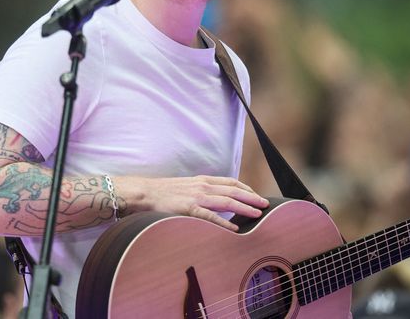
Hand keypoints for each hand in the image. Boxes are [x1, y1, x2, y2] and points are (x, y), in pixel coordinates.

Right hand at [115, 175, 268, 231]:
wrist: (144, 192)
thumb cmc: (162, 192)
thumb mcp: (185, 186)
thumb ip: (200, 192)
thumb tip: (213, 201)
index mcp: (201, 180)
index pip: (230, 182)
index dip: (246, 188)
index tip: (256, 195)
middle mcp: (202, 186)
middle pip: (233, 190)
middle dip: (252, 197)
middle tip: (265, 204)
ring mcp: (196, 197)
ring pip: (227, 201)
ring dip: (244, 207)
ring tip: (257, 214)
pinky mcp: (189, 208)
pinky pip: (210, 216)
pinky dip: (224, 222)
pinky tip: (234, 229)